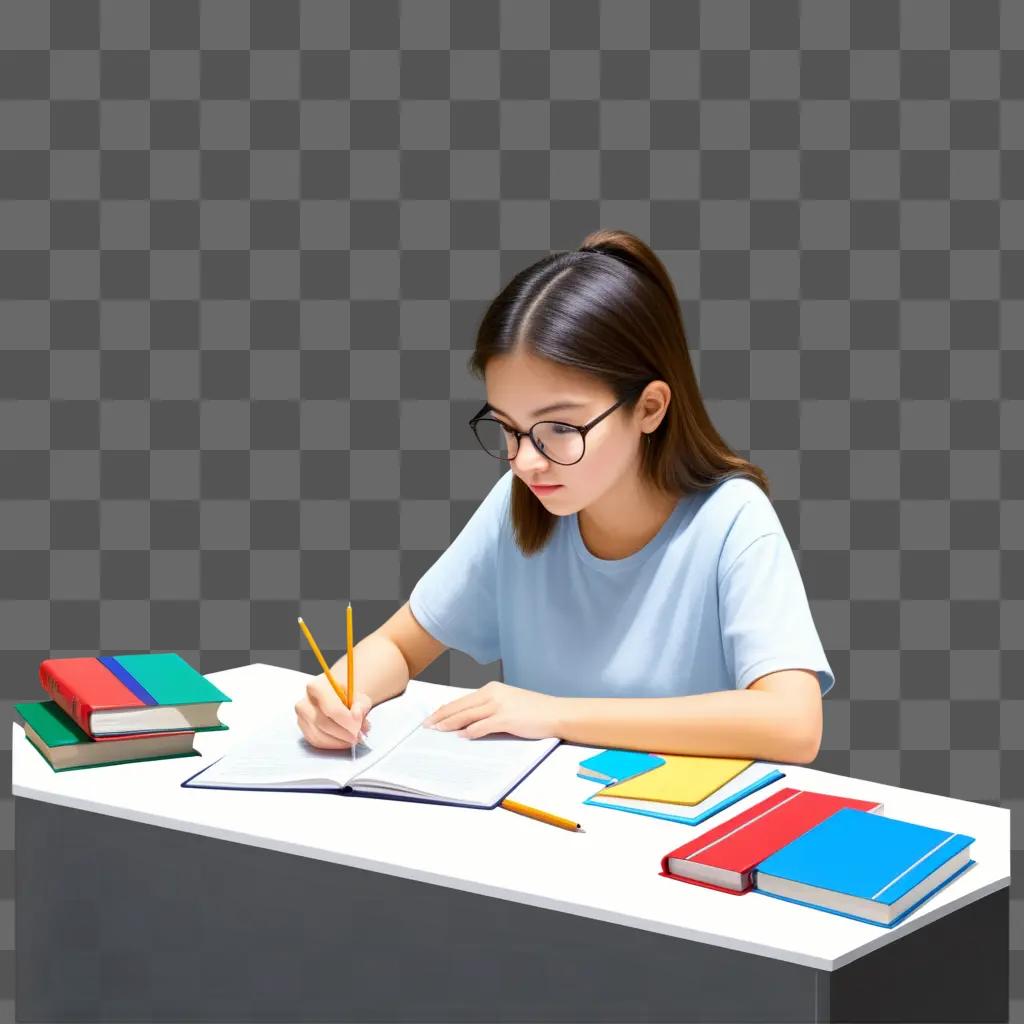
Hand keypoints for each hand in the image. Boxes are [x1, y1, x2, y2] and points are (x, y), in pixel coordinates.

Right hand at [295, 674, 372, 749]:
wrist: (336, 693)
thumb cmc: (346, 692)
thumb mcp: (358, 693)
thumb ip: (361, 704)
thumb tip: (357, 715)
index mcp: (316, 688)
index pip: (331, 709)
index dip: (347, 720)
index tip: (360, 724)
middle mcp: (304, 703)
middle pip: (324, 724)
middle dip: (345, 733)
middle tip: (360, 735)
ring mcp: (302, 718)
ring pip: (319, 736)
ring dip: (340, 741)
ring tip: (355, 737)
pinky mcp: (304, 730)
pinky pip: (317, 742)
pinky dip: (333, 744)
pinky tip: (345, 740)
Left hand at [421, 681, 561, 739]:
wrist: (556, 713)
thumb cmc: (534, 711)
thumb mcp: (508, 702)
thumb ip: (489, 708)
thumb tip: (468, 721)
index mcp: (492, 689)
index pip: (462, 700)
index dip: (445, 709)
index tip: (432, 717)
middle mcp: (493, 694)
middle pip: (460, 706)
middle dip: (441, 717)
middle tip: (427, 726)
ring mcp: (499, 705)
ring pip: (467, 716)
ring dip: (450, 724)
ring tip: (437, 731)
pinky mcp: (506, 718)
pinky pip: (482, 726)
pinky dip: (470, 732)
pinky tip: (461, 736)